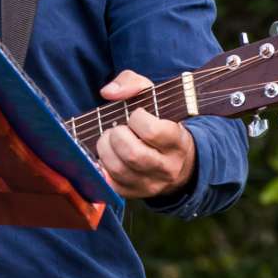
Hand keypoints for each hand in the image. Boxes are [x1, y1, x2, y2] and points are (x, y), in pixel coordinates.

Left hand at [94, 70, 197, 200]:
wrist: (176, 161)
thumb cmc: (160, 122)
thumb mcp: (155, 98)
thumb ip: (133, 84)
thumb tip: (108, 93)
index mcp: (177, 142)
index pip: (153, 131)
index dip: (137, 119)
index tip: (136, 115)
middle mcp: (167, 167)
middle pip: (134, 154)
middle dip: (117, 136)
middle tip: (116, 129)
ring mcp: (150, 184)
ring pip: (119, 170)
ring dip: (105, 150)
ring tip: (109, 140)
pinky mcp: (133, 194)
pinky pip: (110, 184)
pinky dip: (101, 167)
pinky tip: (105, 155)